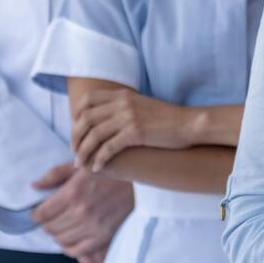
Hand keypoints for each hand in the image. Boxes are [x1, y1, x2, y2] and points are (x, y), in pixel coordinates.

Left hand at [30, 162, 132, 262]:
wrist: (143, 180)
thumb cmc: (112, 169)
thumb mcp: (83, 166)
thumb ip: (56, 175)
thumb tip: (34, 185)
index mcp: (73, 192)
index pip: (41, 214)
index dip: (37, 213)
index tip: (41, 211)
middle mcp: (81, 211)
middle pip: (49, 228)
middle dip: (48, 223)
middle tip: (54, 217)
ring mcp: (93, 226)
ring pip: (60, 240)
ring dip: (59, 234)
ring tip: (65, 225)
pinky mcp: (104, 235)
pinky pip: (77, 251)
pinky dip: (70, 247)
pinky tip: (73, 237)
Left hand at [72, 87, 195, 170]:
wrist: (189, 124)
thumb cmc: (166, 119)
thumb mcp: (141, 105)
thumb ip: (122, 107)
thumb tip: (101, 120)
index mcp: (123, 95)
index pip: (88, 99)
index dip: (76, 114)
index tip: (76, 129)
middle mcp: (123, 103)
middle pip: (86, 118)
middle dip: (75, 137)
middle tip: (74, 151)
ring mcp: (129, 117)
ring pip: (94, 135)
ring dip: (83, 152)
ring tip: (80, 164)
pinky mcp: (135, 132)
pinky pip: (108, 148)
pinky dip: (99, 159)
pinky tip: (98, 168)